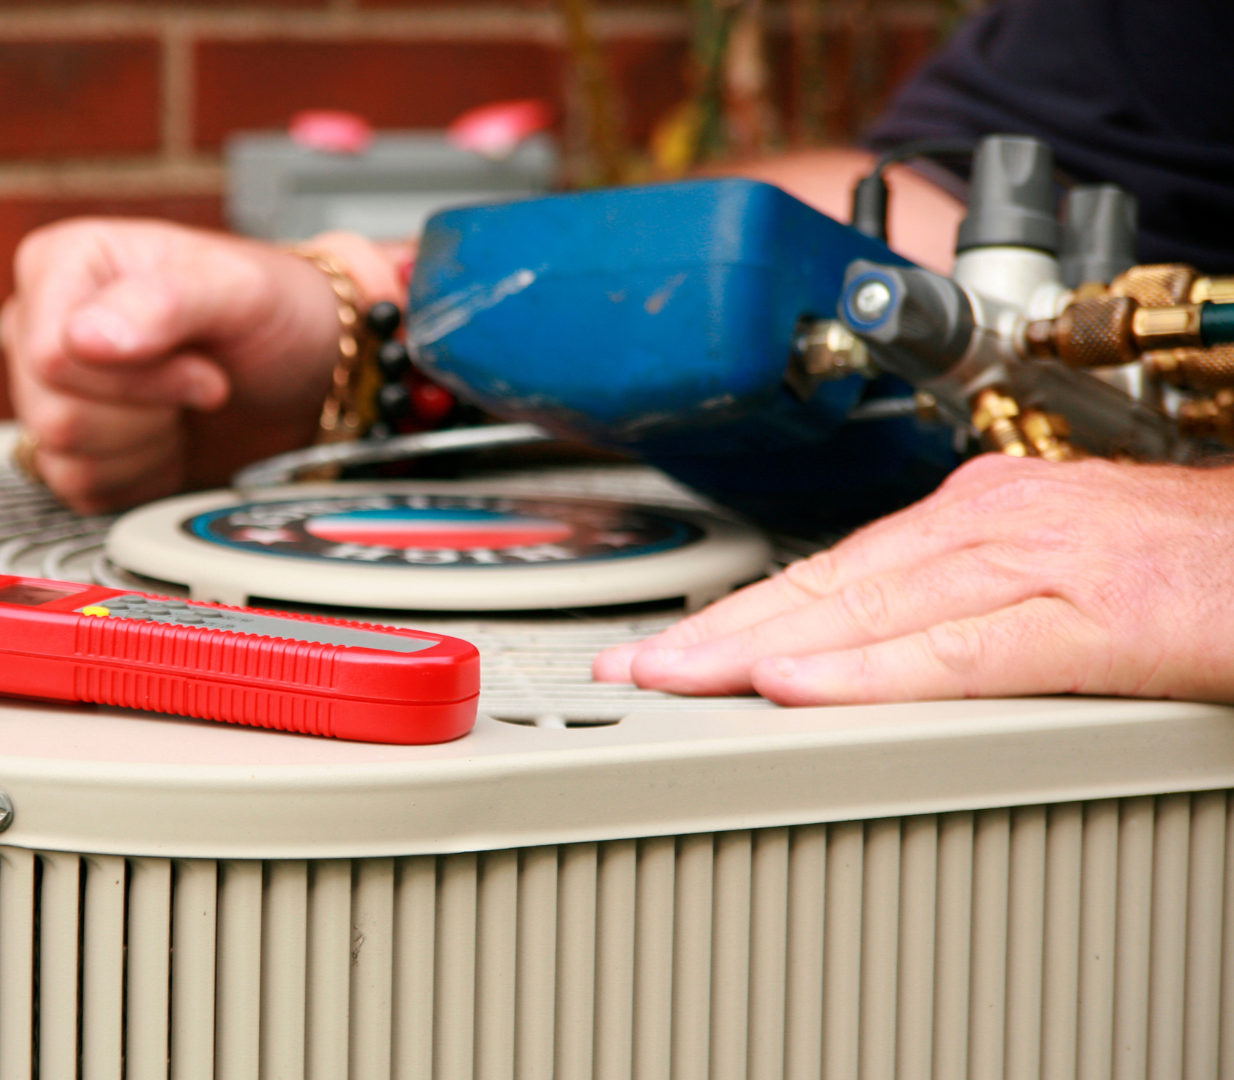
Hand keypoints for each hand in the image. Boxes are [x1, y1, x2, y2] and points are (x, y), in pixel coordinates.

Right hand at [1, 219, 399, 513]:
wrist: (305, 371)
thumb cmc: (272, 313)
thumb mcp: (237, 289)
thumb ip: (164, 302)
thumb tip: (83, 338)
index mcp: (63, 264)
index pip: (53, 355)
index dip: (136, 379)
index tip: (202, 367)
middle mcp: (45, 323)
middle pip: (53, 413)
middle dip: (147, 414)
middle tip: (202, 384)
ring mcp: (50, 387)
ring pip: (60, 455)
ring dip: (145, 447)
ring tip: (185, 407)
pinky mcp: (71, 444)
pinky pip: (77, 488)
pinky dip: (139, 476)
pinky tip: (171, 438)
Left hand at [593, 455, 1233, 704]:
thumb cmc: (1203, 564)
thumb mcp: (1063, 570)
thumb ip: (972, 600)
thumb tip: (885, 641)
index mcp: (980, 515)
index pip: (831, 572)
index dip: (738, 615)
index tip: (664, 652)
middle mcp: (992, 523)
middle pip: (825, 587)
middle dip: (717, 633)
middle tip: (626, 673)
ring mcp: (1041, 562)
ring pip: (869, 610)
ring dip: (759, 647)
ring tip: (673, 680)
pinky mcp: (1098, 618)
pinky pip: (963, 651)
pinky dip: (871, 670)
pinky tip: (799, 687)